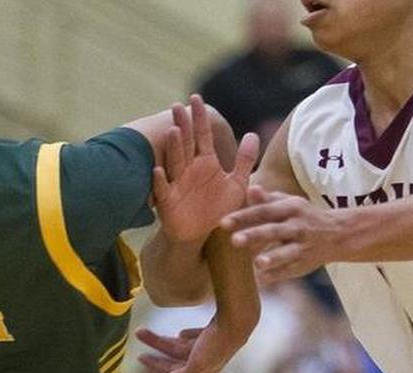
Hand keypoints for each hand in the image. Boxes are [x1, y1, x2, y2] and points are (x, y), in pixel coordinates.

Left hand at [135, 319, 244, 372]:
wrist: (239, 321)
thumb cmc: (217, 342)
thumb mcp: (198, 362)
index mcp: (202, 370)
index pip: (173, 369)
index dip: (156, 364)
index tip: (140, 356)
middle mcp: (207, 360)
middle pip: (175, 353)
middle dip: (156, 344)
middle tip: (138, 332)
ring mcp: (212, 346)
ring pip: (183, 344)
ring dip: (166, 339)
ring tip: (150, 330)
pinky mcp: (217, 333)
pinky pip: (199, 337)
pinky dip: (189, 336)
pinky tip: (182, 333)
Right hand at [152, 95, 259, 242]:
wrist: (201, 234)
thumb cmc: (217, 208)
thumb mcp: (236, 184)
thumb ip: (244, 160)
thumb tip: (253, 134)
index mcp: (205, 162)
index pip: (202, 135)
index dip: (199, 118)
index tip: (195, 98)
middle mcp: (189, 169)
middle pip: (185, 143)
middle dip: (182, 125)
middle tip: (177, 106)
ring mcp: (177, 183)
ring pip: (174, 161)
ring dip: (173, 147)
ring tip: (173, 131)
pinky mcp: (168, 200)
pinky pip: (164, 189)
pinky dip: (161, 180)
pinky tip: (159, 170)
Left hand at [223, 186, 342, 282]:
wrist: (338, 234)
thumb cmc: (302, 216)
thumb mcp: (288, 203)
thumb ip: (267, 200)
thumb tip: (250, 188)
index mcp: (290, 209)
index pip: (264, 211)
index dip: (244, 216)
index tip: (223, 223)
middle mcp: (297, 227)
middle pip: (274, 231)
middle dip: (255, 236)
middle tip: (234, 241)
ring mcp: (302, 247)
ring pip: (287, 253)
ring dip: (273, 258)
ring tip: (257, 263)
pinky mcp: (304, 264)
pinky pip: (289, 270)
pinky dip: (276, 275)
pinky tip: (260, 280)